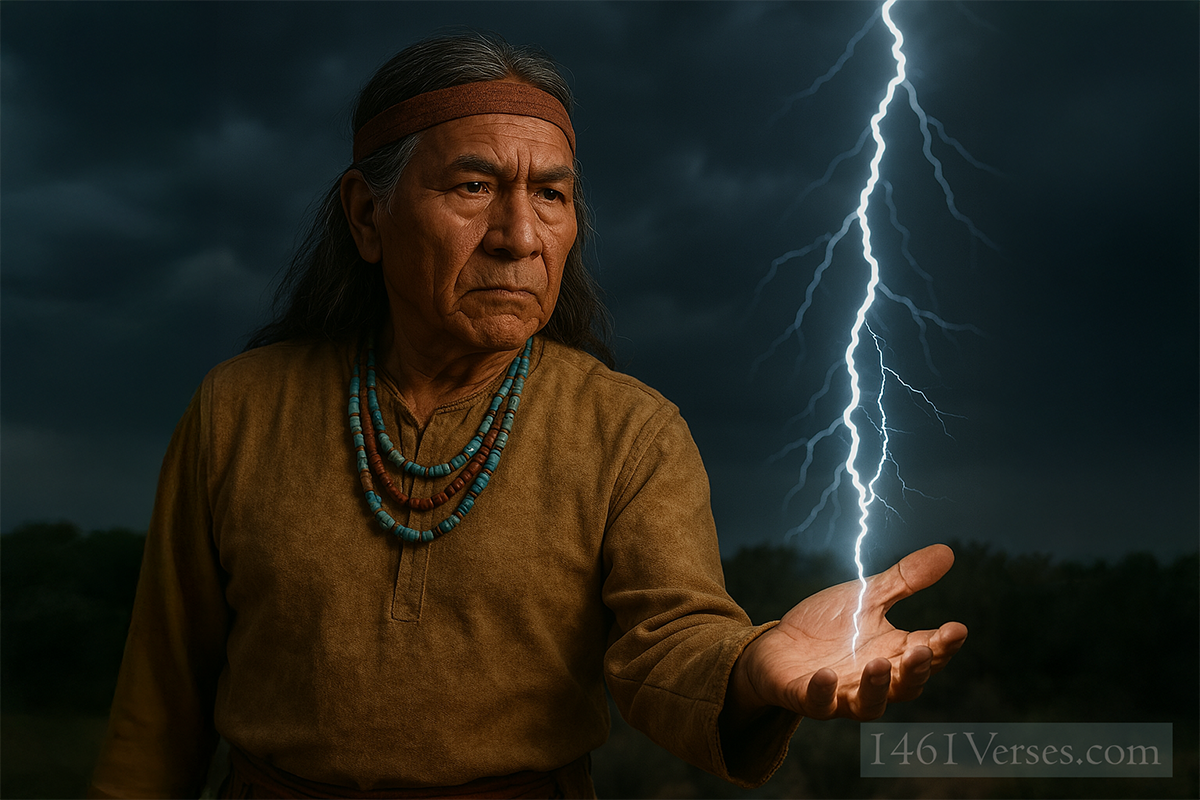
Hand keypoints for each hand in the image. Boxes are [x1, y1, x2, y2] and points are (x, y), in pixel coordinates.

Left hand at [724, 544, 966, 726]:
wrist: (777, 646)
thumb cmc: (828, 627)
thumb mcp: (866, 597)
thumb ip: (904, 581)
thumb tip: (947, 552)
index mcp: (893, 654)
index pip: (929, 654)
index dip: (945, 645)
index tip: (957, 628)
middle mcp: (873, 680)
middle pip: (905, 686)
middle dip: (916, 671)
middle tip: (923, 651)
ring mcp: (841, 693)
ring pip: (869, 704)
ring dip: (876, 687)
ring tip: (879, 664)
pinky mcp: (807, 697)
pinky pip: (818, 703)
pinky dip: (823, 692)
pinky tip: (825, 675)